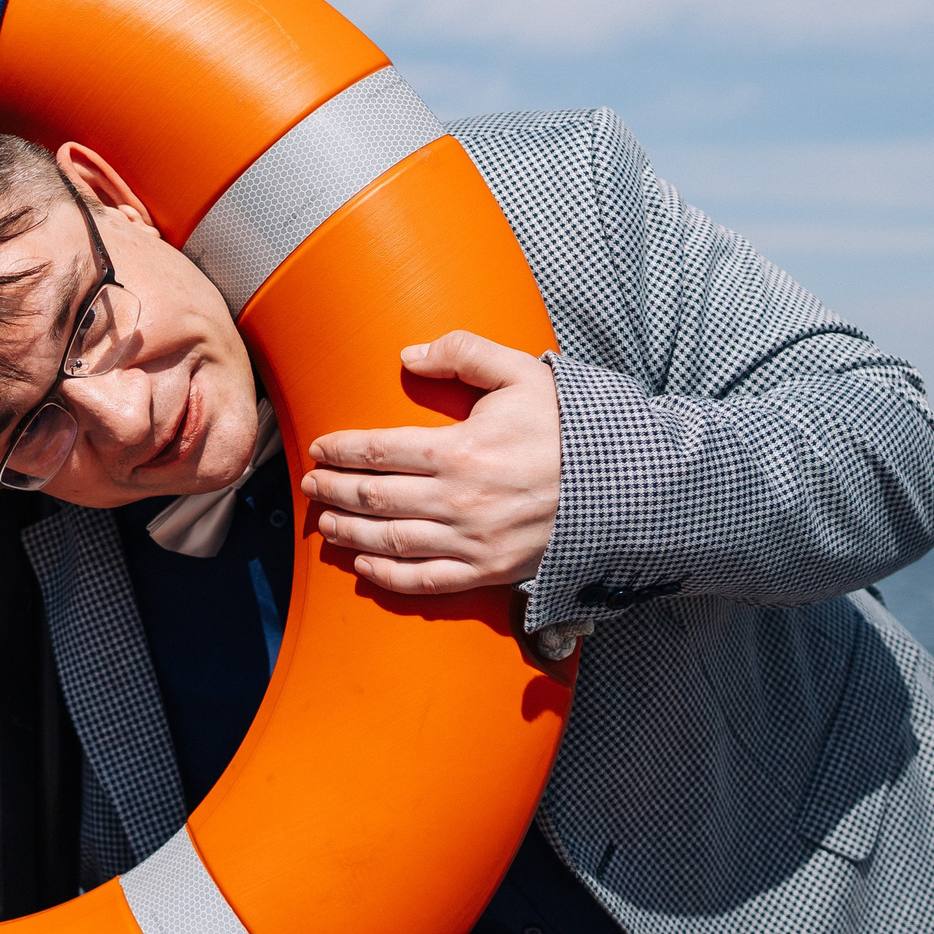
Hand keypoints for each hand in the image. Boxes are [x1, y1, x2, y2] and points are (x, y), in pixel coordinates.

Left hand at [299, 330, 559, 594]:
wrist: (623, 486)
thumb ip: (463, 353)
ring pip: (389, 541)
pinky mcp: (488, 572)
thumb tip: (407, 355)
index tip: (318, 449)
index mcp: (459, 451)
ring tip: (324, 522)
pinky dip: (386, 577)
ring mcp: (471, 542)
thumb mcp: (522, 373)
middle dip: (333, 490)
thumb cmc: (568, 427)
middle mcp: (457, 501)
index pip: (377, 451)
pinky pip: (424, 581)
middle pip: (373, 497)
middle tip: (310, 484)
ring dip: (348, 533)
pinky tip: (363, 567)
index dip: (340, 450)